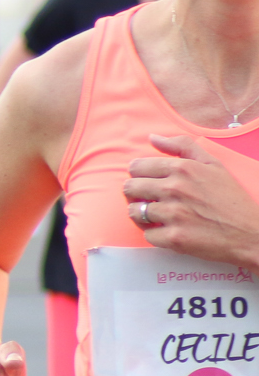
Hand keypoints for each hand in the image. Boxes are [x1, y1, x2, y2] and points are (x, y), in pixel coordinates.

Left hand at [122, 134, 258, 267]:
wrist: (250, 233)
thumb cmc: (231, 199)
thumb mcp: (213, 165)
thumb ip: (182, 146)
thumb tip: (152, 138)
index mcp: (182, 168)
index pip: (136, 167)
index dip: (140, 176)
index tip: (150, 183)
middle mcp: (174, 189)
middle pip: (129, 188)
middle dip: (137, 195)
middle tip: (153, 200)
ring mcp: (173, 214)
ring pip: (134, 212)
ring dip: (144, 215)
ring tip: (161, 216)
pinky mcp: (174, 237)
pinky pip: (147, 234)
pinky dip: (157, 235)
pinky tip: (171, 230)